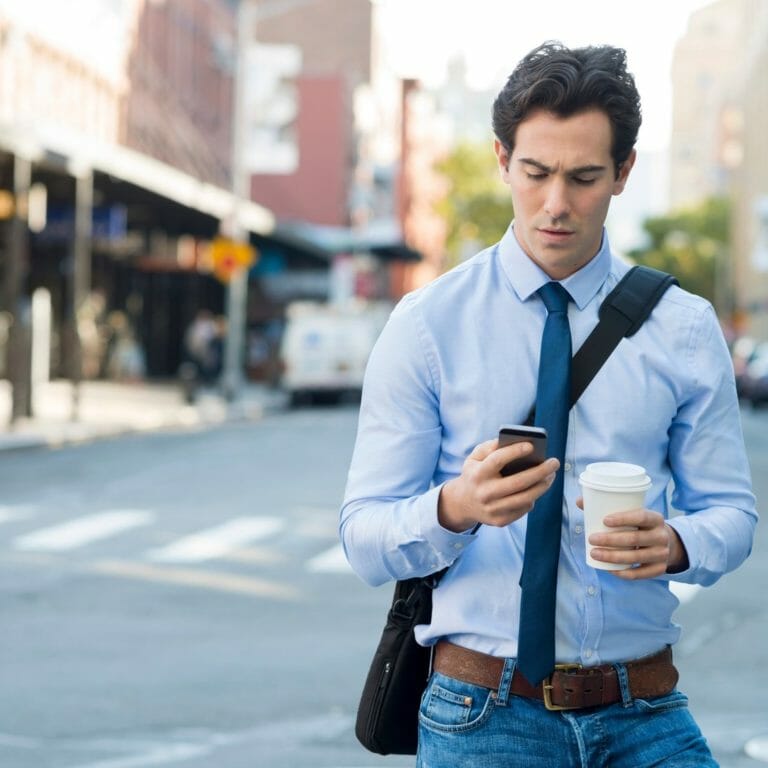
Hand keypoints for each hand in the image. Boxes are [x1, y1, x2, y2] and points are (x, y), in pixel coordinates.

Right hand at [438, 438, 558, 531]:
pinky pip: (524, 508)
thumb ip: (490, 447)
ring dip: (543, 486)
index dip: (515, 451)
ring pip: (526, 498)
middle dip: (540, 471)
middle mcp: (484, 493)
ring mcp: (492, 509)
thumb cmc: (475, 474)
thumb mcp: (475, 458)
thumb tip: (514, 441)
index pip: (497, 460)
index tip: (531, 445)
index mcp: (477, 474)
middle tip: (554, 462)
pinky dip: (533, 497)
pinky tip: (537, 488)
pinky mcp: (500, 521)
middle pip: (519, 482)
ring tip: (551, 475)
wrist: (463, 503)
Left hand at [576, 499, 687, 578]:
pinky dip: (623, 573)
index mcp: (656, 518)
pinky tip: (610, 569)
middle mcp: (662, 536)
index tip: (604, 520)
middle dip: (610, 540)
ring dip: (612, 557)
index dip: (623, 519)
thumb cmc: (639, 525)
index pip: (641, 517)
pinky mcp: (659, 569)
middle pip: (635, 539)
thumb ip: (607, 506)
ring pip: (635, 557)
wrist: (665, 542)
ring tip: (594, 553)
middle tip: (591, 539)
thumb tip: (579, 501)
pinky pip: (640, 573)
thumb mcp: (632, 514)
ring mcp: (662, 554)